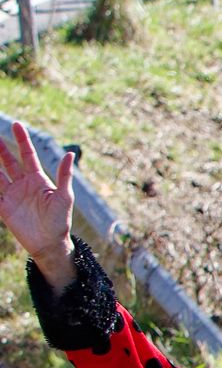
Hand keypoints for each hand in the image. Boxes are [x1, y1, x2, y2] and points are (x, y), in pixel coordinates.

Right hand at [0, 120, 77, 285]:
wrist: (49, 243)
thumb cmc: (60, 220)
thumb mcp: (64, 197)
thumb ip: (64, 175)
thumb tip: (69, 154)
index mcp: (38, 179)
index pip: (28, 155)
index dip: (22, 140)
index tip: (17, 124)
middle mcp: (23, 184)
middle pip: (9, 161)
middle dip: (1, 148)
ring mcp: (12, 195)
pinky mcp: (4, 207)